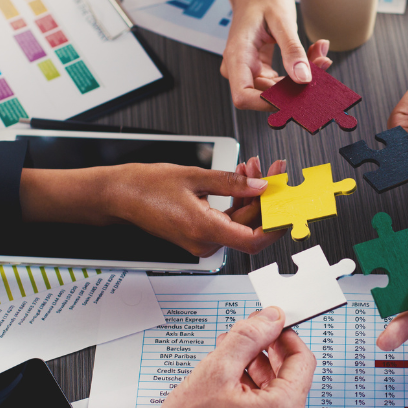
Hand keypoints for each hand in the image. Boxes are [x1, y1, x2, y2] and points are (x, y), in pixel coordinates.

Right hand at [104, 307, 315, 407]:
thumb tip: (270, 319)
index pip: (302, 360)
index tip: (270, 324)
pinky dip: (250, 391)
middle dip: (266, 351)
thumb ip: (248, 338)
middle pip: (289, 376)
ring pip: (275, 393)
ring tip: (229, 356)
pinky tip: (228, 381)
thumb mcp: (216, 371)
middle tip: (245, 336)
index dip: (285, 336)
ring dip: (255, 369)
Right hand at [109, 157, 286, 256]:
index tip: (288, 206)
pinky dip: (237, 200)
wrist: (120, 194)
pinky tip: (241, 177)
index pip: (253, 240)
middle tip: (274, 170)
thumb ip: (233, 182)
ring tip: (253, 166)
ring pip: (240, 221)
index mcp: (203, 229)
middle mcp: (204, 241)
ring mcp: (202, 240)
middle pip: (249, 226)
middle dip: (265, 197)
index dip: (275, 226)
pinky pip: (227, 220)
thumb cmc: (146, 186)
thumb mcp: (195, 176)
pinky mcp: (199, 233)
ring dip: (252, 195)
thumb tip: (262, 185)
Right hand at [221, 0, 331, 110]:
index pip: (244, 96)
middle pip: (265, 95)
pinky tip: (313, 56)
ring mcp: (250, 69)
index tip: (296, 94)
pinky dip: (299, 72)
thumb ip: (292, 50)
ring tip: (319, 56)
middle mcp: (240, 67)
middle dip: (295, 87)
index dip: (268, 102)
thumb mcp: (281, 19)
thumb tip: (303, 78)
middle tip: (320, 65)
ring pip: (276, 90)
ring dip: (301, 79)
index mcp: (237, 55)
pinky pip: (280, 80)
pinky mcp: (261, 68)